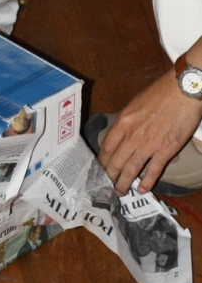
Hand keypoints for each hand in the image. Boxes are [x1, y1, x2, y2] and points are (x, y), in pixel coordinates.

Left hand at [99, 69, 201, 195]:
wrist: (182, 90)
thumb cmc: (159, 93)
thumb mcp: (134, 104)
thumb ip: (126, 122)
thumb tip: (120, 135)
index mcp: (122, 122)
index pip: (106, 147)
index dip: (101, 161)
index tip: (98, 169)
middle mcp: (132, 135)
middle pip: (115, 161)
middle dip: (108, 176)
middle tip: (104, 186)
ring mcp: (148, 144)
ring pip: (131, 169)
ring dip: (123, 183)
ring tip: (119, 192)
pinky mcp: (165, 150)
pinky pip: (153, 170)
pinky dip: (146, 182)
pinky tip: (142, 190)